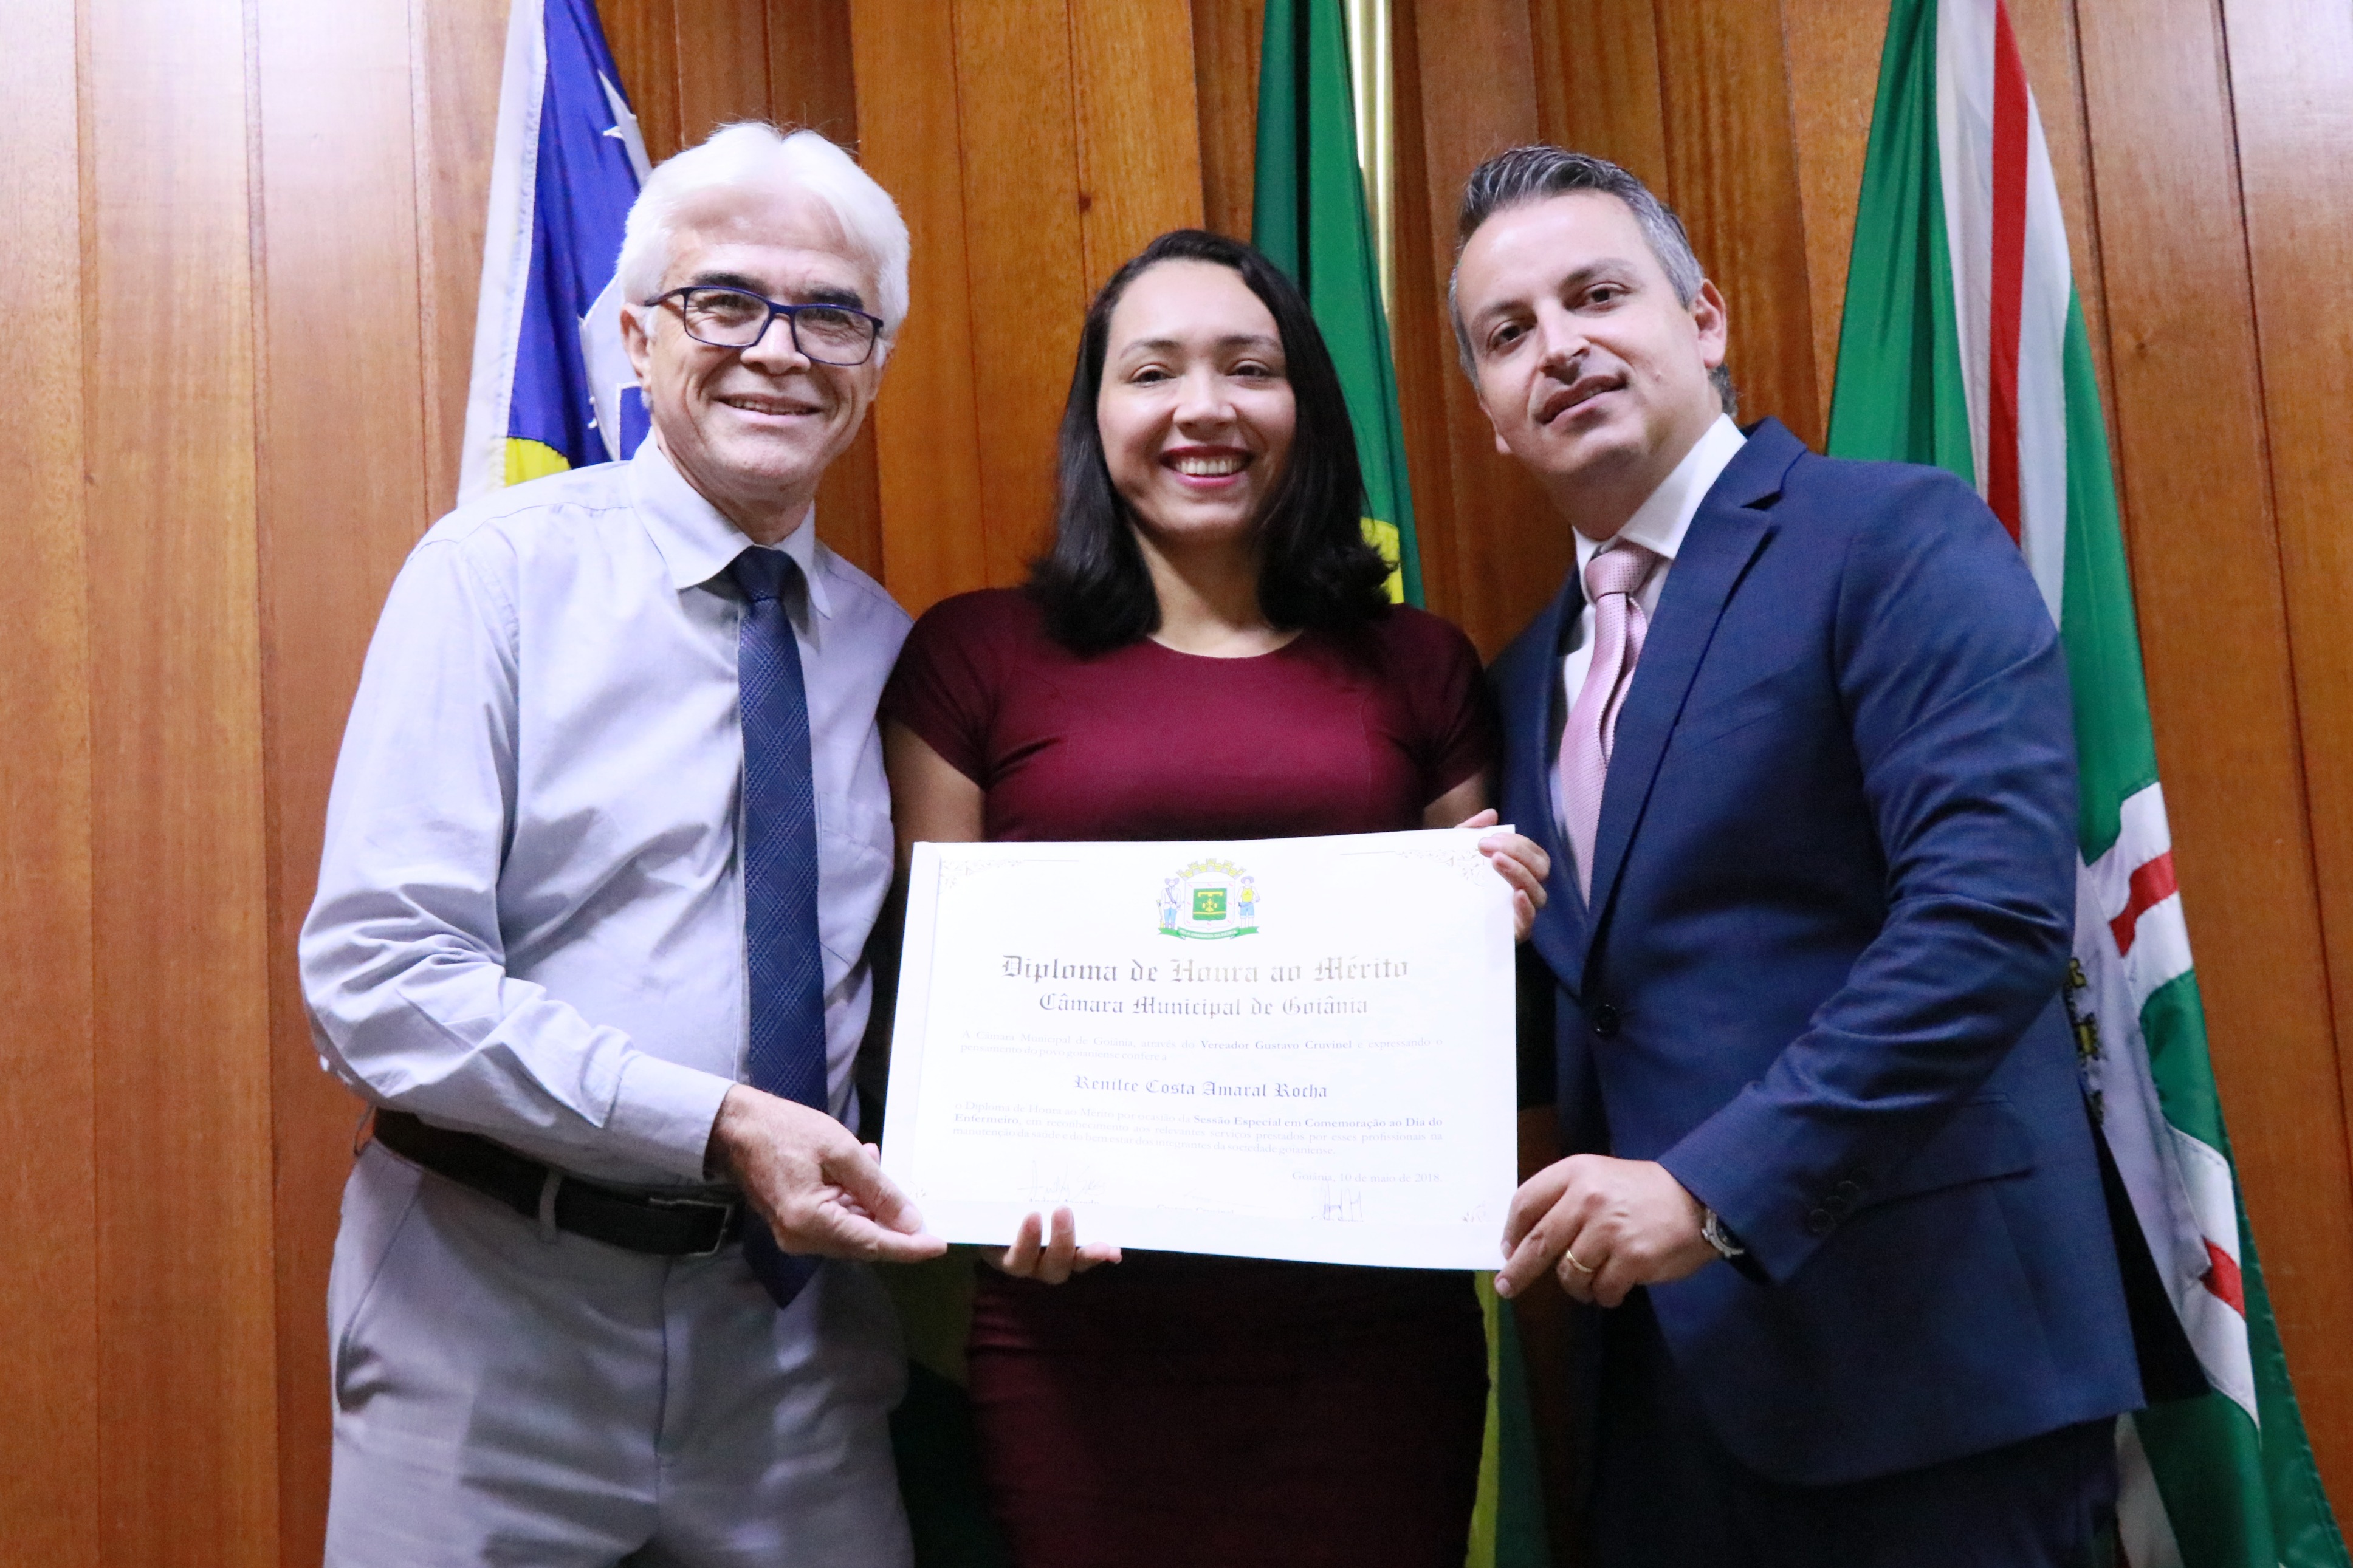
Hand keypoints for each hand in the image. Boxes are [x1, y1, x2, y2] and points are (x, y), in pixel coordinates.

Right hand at [708, 1086, 946, 1264]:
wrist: (735, 1127)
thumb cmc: (785, 1131)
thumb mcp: (840, 1150)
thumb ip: (877, 1188)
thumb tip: (910, 1221)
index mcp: (810, 1222)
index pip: (872, 1243)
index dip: (909, 1247)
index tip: (940, 1245)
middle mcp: (801, 1239)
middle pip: (864, 1243)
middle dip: (894, 1224)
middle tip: (919, 1201)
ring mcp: (795, 1236)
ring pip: (853, 1232)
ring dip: (873, 1206)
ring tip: (875, 1164)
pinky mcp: (794, 1225)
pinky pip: (837, 1222)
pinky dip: (855, 1202)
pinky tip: (860, 1171)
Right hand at [986, 1206, 1120, 1283]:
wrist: (998, 1214)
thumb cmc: (992, 1208)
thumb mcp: (988, 1206)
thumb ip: (977, 1198)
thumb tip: (964, 1176)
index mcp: (1008, 1254)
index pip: (1017, 1258)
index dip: (1026, 1242)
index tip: (1032, 1215)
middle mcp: (1034, 1264)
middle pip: (1050, 1266)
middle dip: (1060, 1241)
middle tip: (1064, 1210)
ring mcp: (1055, 1261)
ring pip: (1072, 1266)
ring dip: (1086, 1253)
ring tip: (1102, 1244)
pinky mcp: (1074, 1255)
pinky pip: (1088, 1259)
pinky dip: (1103, 1256)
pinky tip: (1116, 1252)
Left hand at [1456, 808, 1548, 941]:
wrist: (1427, 916)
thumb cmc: (1448, 882)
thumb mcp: (1455, 855)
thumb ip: (1470, 831)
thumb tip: (1491, 814)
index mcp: (1518, 872)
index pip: (1534, 854)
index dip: (1517, 842)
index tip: (1489, 837)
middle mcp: (1524, 892)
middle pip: (1541, 869)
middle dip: (1518, 852)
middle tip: (1486, 847)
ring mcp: (1520, 914)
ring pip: (1538, 894)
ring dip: (1520, 872)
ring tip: (1496, 861)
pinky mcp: (1512, 934)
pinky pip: (1529, 922)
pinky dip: (1526, 907)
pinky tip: (1516, 894)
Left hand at [1495, 1154, 1717, 1306]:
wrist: (1699, 1199)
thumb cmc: (1643, 1192)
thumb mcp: (1599, 1177)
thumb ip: (1565, 1198)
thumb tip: (1524, 1238)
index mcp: (1575, 1172)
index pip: (1526, 1201)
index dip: (1512, 1230)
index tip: (1507, 1248)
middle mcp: (1587, 1198)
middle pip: (1538, 1242)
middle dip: (1518, 1270)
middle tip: (1507, 1286)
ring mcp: (1609, 1230)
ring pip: (1569, 1273)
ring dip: (1575, 1286)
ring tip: (1590, 1283)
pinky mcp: (1632, 1259)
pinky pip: (1601, 1289)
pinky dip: (1603, 1295)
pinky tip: (1613, 1289)